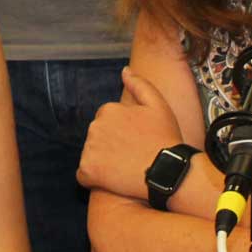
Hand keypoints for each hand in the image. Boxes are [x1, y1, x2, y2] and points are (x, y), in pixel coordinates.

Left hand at [77, 68, 182, 198]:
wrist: (168, 171)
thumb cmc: (165, 138)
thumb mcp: (158, 105)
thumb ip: (139, 84)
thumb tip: (124, 70)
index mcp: (108, 110)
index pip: (106, 121)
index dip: (121, 133)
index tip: (135, 141)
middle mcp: (95, 127)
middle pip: (97, 138)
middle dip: (110, 146)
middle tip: (132, 155)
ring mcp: (90, 149)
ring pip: (91, 155)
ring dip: (103, 162)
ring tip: (125, 167)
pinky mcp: (88, 170)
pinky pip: (84, 175)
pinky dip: (95, 179)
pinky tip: (114, 180)